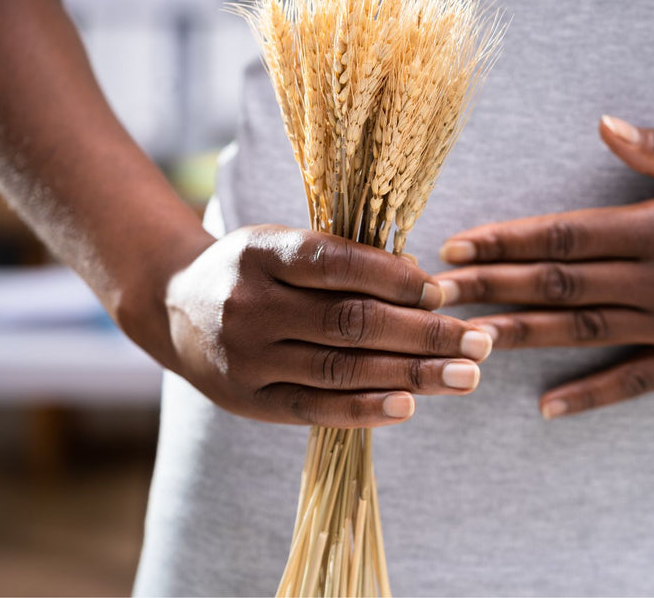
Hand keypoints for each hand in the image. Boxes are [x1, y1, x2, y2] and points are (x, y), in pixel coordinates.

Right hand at [164, 225, 492, 427]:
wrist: (173, 307)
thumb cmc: (254, 271)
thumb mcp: (284, 245)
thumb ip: (343, 261)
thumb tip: (423, 283)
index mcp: (261, 252)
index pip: (336, 263)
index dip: (394, 278)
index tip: (442, 291)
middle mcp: (249, 305)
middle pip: (350, 322)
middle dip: (424, 334)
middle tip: (480, 342)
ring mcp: (245, 357)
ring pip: (340, 367)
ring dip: (411, 374)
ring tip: (465, 376)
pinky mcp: (248, 400)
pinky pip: (314, 407)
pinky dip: (365, 408)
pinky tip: (409, 405)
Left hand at [435, 117, 653, 418]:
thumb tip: (603, 126)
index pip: (567, 236)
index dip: (508, 241)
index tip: (458, 242)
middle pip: (560, 287)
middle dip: (490, 288)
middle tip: (433, 293)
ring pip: (585, 334)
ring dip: (521, 337)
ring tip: (466, 341)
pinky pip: (637, 382)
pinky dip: (591, 395)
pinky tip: (547, 406)